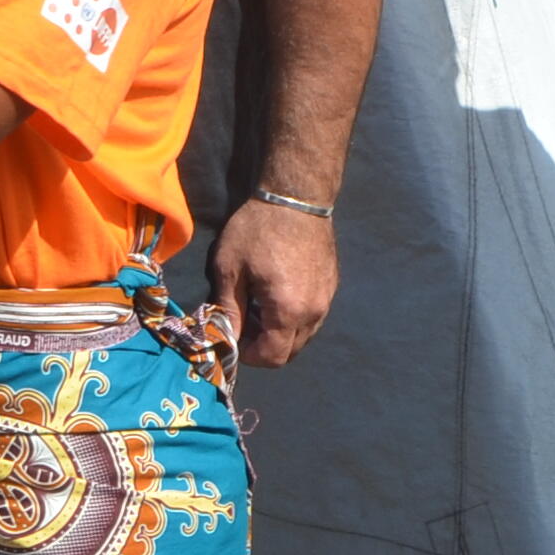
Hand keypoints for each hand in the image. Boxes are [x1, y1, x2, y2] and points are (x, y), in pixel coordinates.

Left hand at [213, 204, 338, 367]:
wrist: (296, 197)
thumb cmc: (258, 229)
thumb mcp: (230, 269)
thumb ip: (227, 309)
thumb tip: (223, 337)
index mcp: (288, 311)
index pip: (272, 357)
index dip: (249, 356)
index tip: (233, 339)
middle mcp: (314, 312)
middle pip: (290, 352)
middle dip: (264, 347)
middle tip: (243, 325)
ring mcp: (327, 299)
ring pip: (303, 336)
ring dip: (280, 334)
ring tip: (258, 309)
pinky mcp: (331, 286)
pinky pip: (313, 317)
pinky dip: (294, 318)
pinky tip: (276, 295)